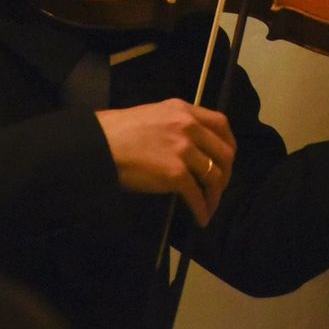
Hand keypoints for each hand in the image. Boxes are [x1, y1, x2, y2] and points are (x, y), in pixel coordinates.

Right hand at [94, 99, 236, 224]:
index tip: (226, 159)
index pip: (221, 124)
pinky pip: (197, 195)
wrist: (99, 144)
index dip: (228, 144)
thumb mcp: (155, 115)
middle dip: (226, 173)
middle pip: (223, 152)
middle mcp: (189, 127)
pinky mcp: (175, 174)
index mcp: (184, 110)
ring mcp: (184, 150)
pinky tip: (201, 218)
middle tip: (219, 186)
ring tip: (210, 206)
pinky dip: (202, 209)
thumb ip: (177, 124)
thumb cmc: (119, 131)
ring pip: (214, 176)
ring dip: (215, 195)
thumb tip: (192, 143)